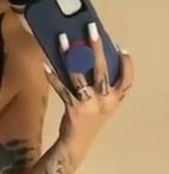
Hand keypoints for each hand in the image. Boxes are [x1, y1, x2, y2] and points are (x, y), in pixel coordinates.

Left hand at [44, 23, 133, 155]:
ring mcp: (88, 104)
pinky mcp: (73, 108)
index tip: (121, 48)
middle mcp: (105, 101)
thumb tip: (90, 56)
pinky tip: (46, 64)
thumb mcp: (103, 104)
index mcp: (115, 99)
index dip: (126, 64)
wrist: (77, 143)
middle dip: (97, 49)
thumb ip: (103, 86)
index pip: (127, 80)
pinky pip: (61, 88)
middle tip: (91, 30)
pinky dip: (53, 76)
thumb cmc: (90, 119)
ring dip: (70, 56)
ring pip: (79, 76)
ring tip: (63, 39)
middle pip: (102, 71)